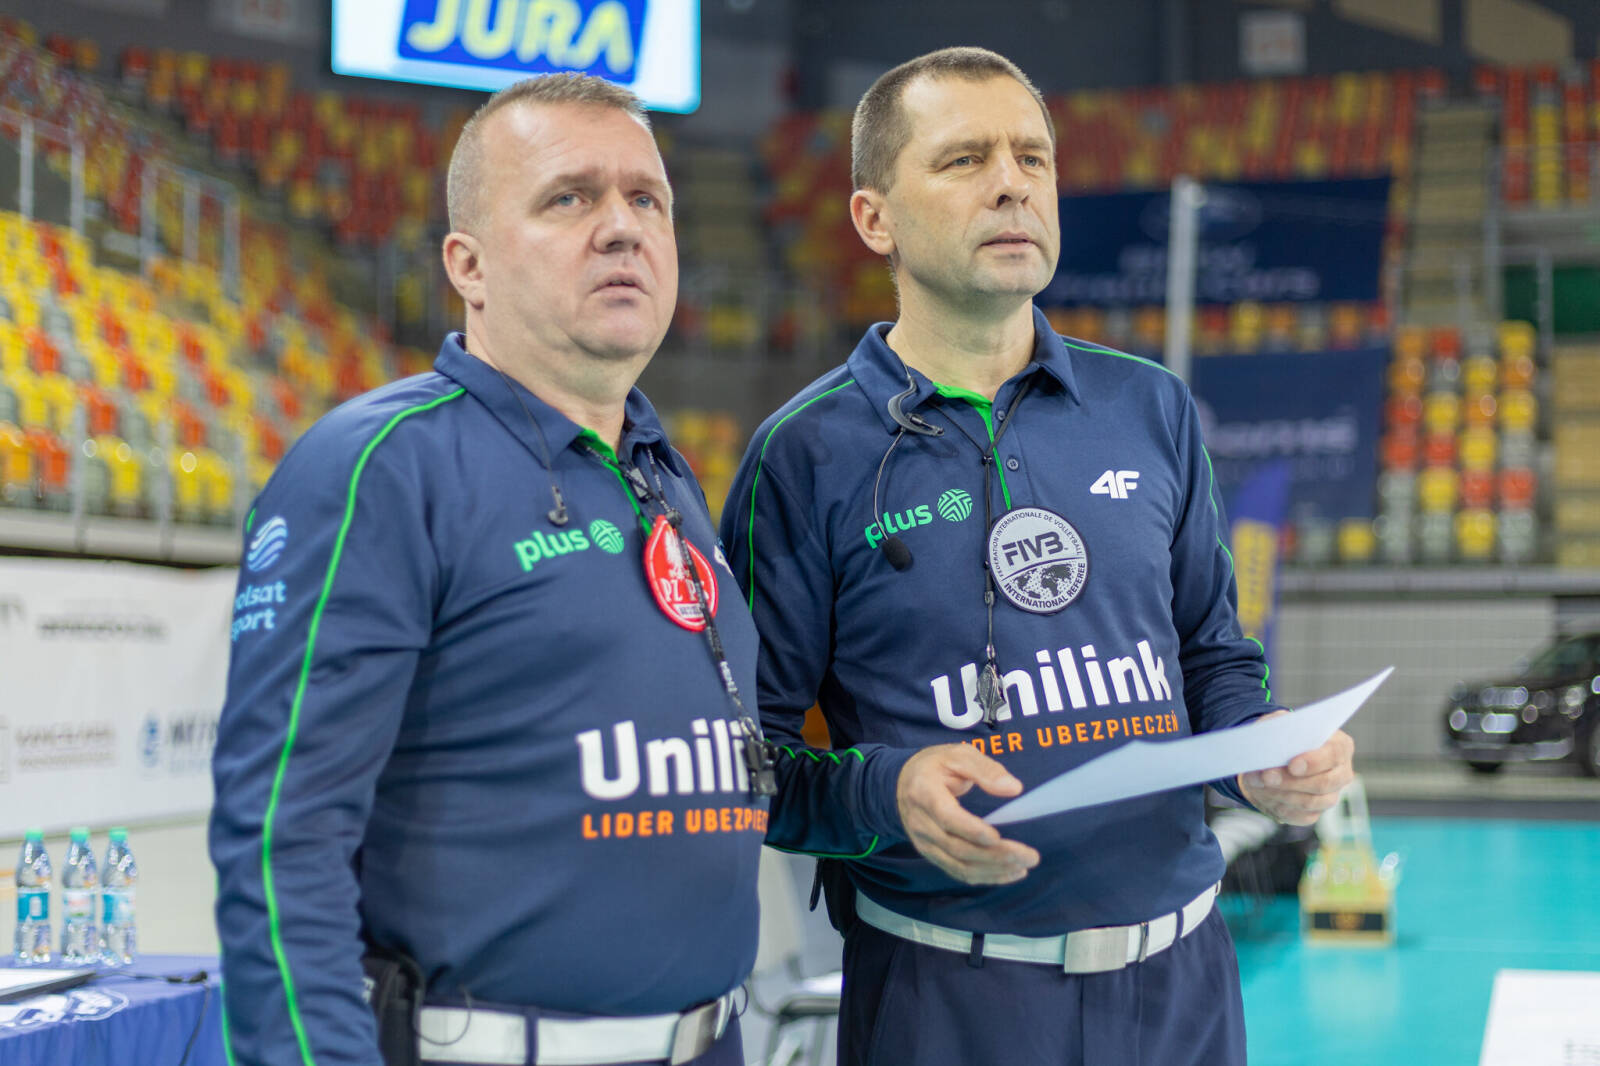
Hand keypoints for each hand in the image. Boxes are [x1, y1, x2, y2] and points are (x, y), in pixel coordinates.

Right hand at [896, 744, 1040, 884]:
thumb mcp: (958, 755)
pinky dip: (985, 876)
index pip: (946, 817)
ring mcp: (924, 842)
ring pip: (959, 865)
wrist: (901, 783)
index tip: (997, 836)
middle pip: (957, 847)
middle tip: (1030, 856)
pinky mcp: (932, 854)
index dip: (971, 830)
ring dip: (994, 870)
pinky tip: (1009, 873)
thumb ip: (985, 770)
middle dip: (995, 855)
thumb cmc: (935, 766)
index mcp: (924, 792)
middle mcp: (921, 823)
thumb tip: (1014, 788)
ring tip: (1024, 866)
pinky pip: (958, 871)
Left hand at [1237, 711, 1355, 824]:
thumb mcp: (1279, 723)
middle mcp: (1341, 773)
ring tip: (1257, 783)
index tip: (1292, 765)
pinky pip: (1301, 816)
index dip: (1314, 762)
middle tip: (1266, 777)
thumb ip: (1280, 725)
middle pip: (1323, 783)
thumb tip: (1273, 742)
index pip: (1333, 754)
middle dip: (1291, 781)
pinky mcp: (1316, 811)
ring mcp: (1331, 795)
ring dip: (1280, 794)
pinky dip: (1279, 806)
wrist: (1272, 758)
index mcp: (1339, 746)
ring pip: (1310, 802)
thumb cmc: (1281, 736)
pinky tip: (1264, 795)